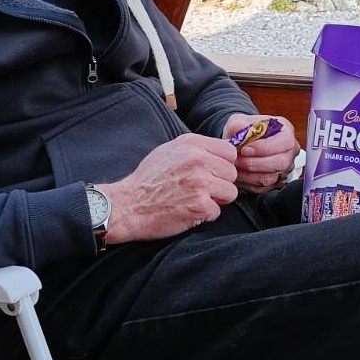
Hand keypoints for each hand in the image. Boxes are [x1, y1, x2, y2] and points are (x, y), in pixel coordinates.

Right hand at [103, 134, 238, 243]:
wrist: (128, 205)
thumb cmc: (148, 180)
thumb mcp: (169, 151)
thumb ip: (196, 149)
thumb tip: (221, 153)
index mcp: (191, 143)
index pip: (229, 151)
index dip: (223, 165)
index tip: (212, 173)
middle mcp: (198, 160)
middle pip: (232, 173)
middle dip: (220, 184)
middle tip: (200, 190)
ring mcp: (200, 182)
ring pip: (230, 192)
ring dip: (216, 200)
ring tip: (195, 199)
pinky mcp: (199, 205)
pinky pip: (217, 211)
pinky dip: (205, 215)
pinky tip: (188, 210)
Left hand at [223, 113, 299, 193]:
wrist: (240, 143)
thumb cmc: (244, 130)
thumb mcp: (238, 122)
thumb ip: (238, 125)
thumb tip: (238, 130)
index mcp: (286, 131)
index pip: (284, 142)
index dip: (264, 148)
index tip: (245, 149)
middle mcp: (290, 150)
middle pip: (281, 163)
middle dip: (255, 163)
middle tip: (238, 160)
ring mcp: (285, 168)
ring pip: (271, 178)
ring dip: (249, 174)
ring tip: (235, 167)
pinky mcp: (276, 182)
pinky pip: (263, 188)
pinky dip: (248, 183)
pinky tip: (238, 174)